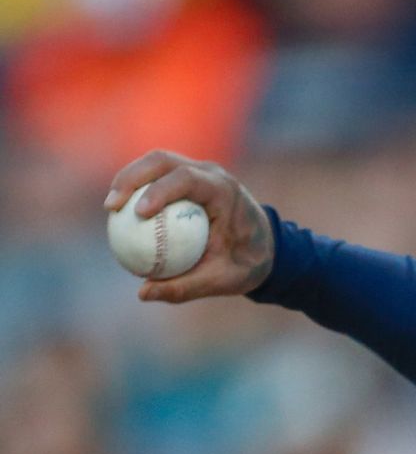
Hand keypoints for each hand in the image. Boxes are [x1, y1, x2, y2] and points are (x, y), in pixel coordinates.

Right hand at [103, 151, 274, 303]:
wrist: (268, 247)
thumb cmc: (248, 264)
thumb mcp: (223, 281)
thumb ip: (185, 287)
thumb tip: (143, 293)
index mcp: (225, 192)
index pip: (187, 180)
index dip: (159, 190)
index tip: (137, 213)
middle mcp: (212, 174)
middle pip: (163, 161)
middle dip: (132, 177)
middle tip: (111, 207)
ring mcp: (200, 172)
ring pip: (157, 163)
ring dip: (129, 179)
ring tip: (110, 207)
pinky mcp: (189, 178)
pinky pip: (158, 177)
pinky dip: (138, 188)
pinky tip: (120, 211)